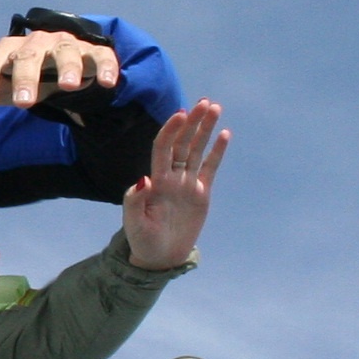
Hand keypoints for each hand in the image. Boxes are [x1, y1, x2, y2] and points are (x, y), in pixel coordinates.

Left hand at [0, 31, 119, 116]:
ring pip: (65, 51)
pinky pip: (100, 56)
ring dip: (68, 67)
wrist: (59, 56)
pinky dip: (105, 66)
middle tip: (24, 104)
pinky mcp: (92, 51)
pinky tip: (108, 82)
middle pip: (28, 56)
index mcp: (10, 51)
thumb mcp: (0, 80)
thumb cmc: (23, 72)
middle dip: (25, 78)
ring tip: (69, 86)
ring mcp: (65, 45)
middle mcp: (36, 44)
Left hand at [122, 100, 229, 269]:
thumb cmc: (142, 239)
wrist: (159, 256)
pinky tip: (225, 133)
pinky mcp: (201, 193)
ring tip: (214, 107)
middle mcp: (172, 177)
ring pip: (197, 150)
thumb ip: (135, 201)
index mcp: (155, 181)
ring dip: (205, 129)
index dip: (171, 130)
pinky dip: (217, 151)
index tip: (181, 113)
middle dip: (192, 122)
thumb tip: (145, 179)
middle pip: (183, 142)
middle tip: (204, 102)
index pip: (163, 147)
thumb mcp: (134, 222)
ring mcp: (187, 183)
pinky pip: (210, 167)